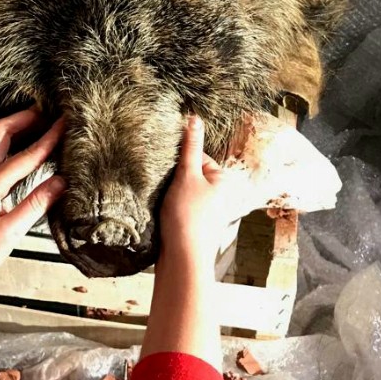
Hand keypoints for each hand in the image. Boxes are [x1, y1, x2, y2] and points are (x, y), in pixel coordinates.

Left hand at [0, 107, 65, 302]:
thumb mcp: (8, 234)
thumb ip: (35, 205)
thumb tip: (62, 181)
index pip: (26, 155)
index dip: (49, 138)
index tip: (67, 122)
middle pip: (1, 132)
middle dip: (25, 118)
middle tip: (49, 113)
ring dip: (19, 129)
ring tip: (43, 124)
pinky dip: (15, 147)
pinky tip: (29, 154)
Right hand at [159, 116, 235, 269]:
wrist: (182, 261)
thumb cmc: (188, 217)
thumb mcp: (187, 175)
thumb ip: (189, 147)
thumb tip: (194, 118)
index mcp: (221, 180)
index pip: (197, 156)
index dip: (179, 160)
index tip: (166, 167)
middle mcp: (216, 194)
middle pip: (188, 173)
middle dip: (172, 177)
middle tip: (161, 185)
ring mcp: (204, 211)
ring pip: (179, 190)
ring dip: (167, 192)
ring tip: (160, 200)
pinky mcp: (191, 224)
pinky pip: (176, 206)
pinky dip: (166, 207)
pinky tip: (158, 212)